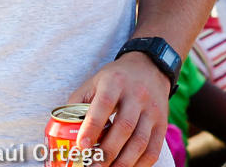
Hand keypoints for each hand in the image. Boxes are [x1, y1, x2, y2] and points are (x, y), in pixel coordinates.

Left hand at [69, 51, 170, 166]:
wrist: (149, 68)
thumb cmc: (116, 79)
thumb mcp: (95, 82)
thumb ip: (79, 104)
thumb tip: (64, 130)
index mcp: (115, 82)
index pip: (104, 104)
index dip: (92, 126)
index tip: (82, 146)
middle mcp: (136, 95)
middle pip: (124, 127)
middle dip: (107, 152)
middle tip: (93, 166)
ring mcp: (152, 110)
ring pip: (139, 141)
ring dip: (123, 162)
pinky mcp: (162, 124)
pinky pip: (153, 149)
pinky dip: (140, 165)